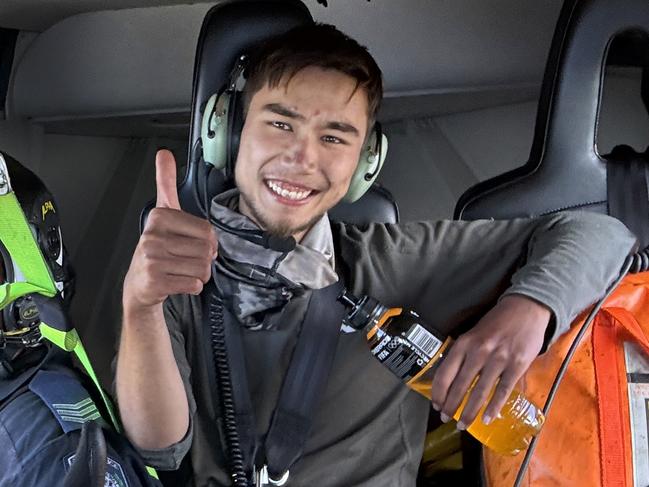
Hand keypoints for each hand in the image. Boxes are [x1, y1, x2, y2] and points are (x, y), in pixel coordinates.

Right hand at [122, 149, 217, 314]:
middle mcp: (153, 236)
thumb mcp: (162, 213)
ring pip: (202, 268)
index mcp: (160, 217)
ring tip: (182, 270)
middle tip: (188, 260)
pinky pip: (193, 284)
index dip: (209, 241)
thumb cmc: (157, 249)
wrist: (140, 284)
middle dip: (205, 260)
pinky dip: (192, 286)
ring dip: (200, 274)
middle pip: (207, 250)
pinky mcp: (155, 281)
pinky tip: (178, 281)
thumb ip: (165, 184)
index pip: (206, 230)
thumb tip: (164, 154)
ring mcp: (153, 259)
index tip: (195, 243)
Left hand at [429, 295, 549, 428]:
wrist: (525, 309)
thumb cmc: (496, 324)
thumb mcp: (473, 334)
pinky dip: (494, 407)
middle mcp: (478, 351)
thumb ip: (463, 354)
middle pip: (460, 386)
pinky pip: (503, 390)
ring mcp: (498, 359)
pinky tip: (487, 418)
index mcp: (464, 343)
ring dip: (470, 412)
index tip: (436, 405)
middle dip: (451, 406)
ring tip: (463, 424)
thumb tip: (451, 380)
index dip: (438, 393)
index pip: (445, 373)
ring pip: (480, 392)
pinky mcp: (517, 365)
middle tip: (445, 419)